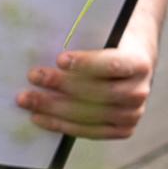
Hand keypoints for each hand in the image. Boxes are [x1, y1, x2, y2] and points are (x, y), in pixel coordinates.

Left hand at [20, 35, 155, 140]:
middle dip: (61, 84)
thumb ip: (84, 41)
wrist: (130, 67)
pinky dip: (60, 125)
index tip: (59, 59)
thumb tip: (46, 47)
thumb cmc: (108, 47)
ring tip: (27, 99)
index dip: (86, 63)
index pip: (112, 65)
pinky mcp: (122, 130)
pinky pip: (88, 131)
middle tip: (33, 76)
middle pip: (98, 92)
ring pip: (89, 114)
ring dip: (54, 108)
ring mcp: (132, 114)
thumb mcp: (104, 37)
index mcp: (139, 63)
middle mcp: (140, 92)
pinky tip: (39, 117)